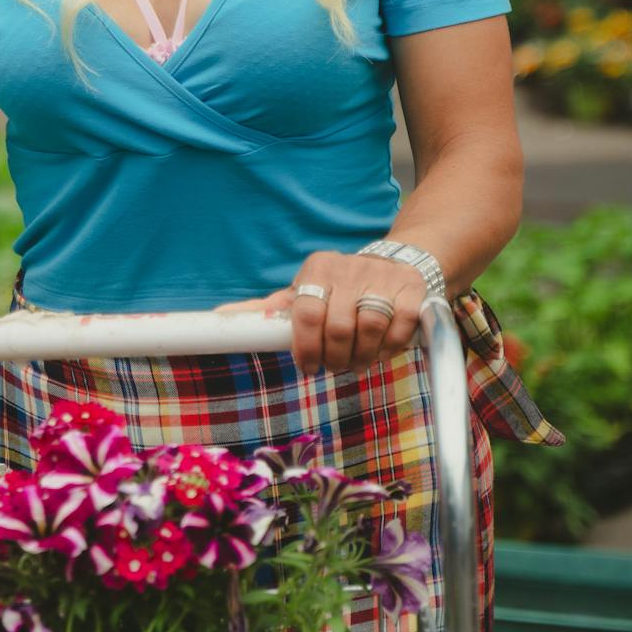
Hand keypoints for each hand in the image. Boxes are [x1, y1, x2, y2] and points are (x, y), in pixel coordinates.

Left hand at [217, 251, 426, 374]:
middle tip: (335, 365)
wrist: (393, 264)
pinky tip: (381, 350)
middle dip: (334, 357)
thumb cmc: (336, 288)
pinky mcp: (412, 288)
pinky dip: (390, 347)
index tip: (307, 366)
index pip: (305, 314)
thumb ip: (266, 309)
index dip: (305, 349)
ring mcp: (383, 277)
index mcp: (317, 268)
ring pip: (370, 328)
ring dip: (362, 356)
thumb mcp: (302, 293)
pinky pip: (400, 326)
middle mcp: (349, 268)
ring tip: (356, 361)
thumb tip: (218, 316)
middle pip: (338, 327)